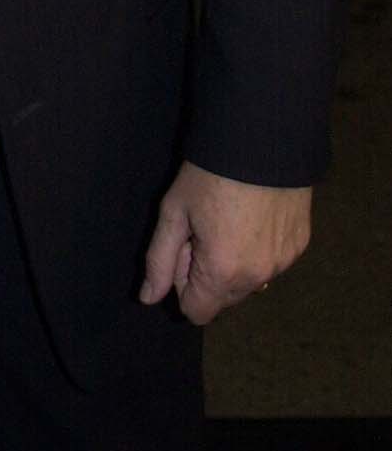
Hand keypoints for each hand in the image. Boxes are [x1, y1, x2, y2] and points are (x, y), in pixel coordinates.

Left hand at [139, 161, 312, 324]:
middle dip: (208, 273)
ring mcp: (284, 262)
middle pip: (224, 298)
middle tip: (204, 227)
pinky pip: (272, 262)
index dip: (183, 282)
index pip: (197, 311)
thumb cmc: (209, 174)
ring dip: (235, 263)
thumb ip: (159, 260)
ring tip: (229, 218)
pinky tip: (253, 214)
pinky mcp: (301, 245)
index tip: (184, 247)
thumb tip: (149, 298)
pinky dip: (259, 249)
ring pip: (250, 282)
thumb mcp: (174, 212)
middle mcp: (259, 276)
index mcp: (223, 272)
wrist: (262, 140)